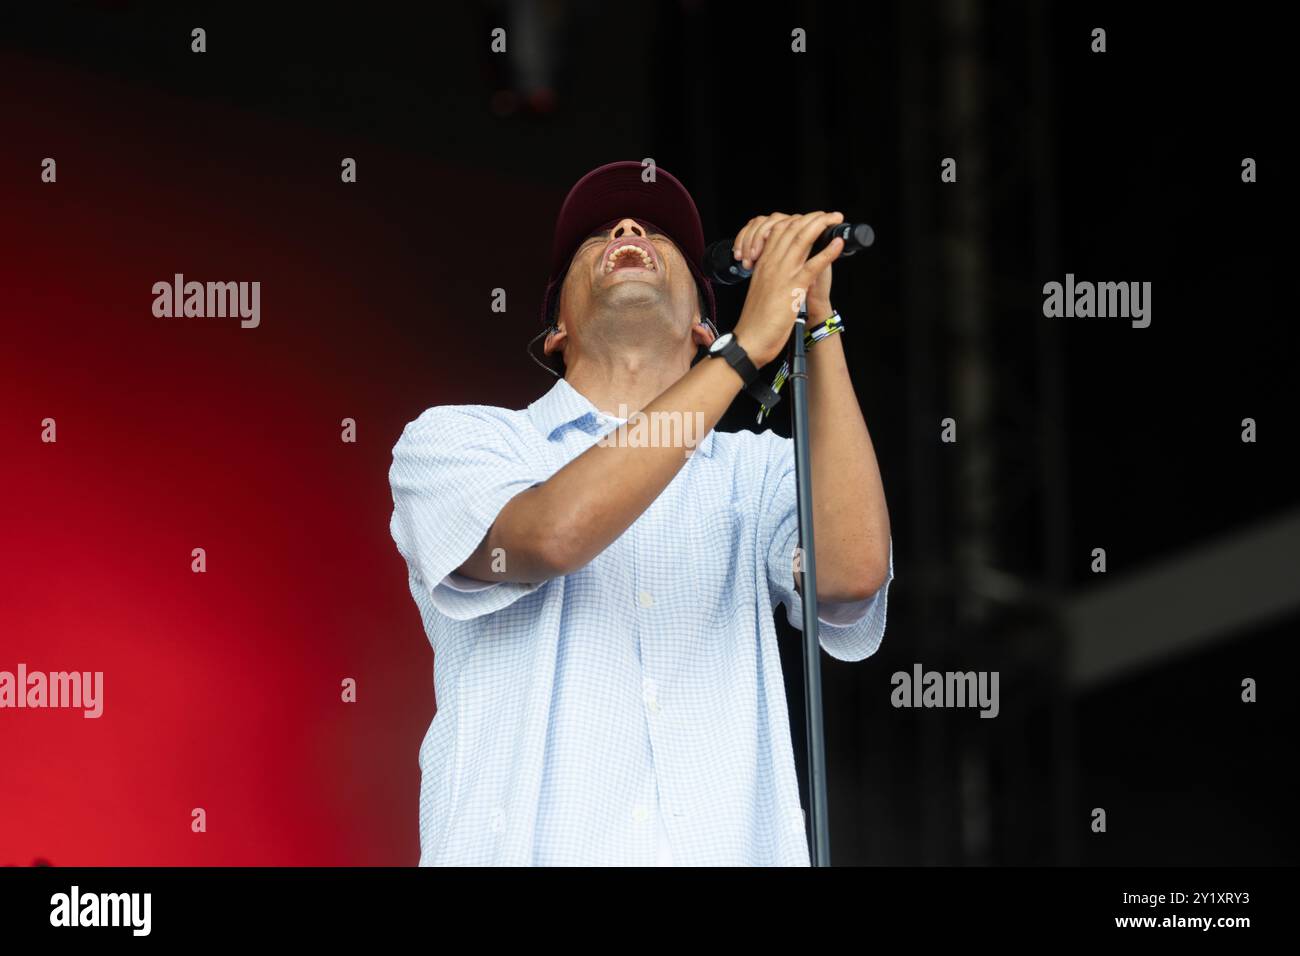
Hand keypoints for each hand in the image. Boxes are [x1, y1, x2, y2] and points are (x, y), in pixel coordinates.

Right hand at [731, 211, 843, 365]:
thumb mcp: (762, 289)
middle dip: (813, 217)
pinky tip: (838, 245)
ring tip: (835, 219)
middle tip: (831, 214)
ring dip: (821, 226)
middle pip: (792, 229)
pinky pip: (812, 265)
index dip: (798, 220)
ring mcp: (782, 274)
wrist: (750, 341)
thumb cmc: (756, 321)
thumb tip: (785, 269)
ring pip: (801, 240)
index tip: (813, 218)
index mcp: (763, 263)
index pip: (779, 230)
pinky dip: (827, 253)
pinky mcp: (792, 289)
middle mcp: (772, 264)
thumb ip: (772, 275)